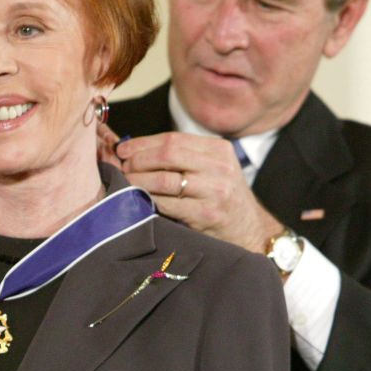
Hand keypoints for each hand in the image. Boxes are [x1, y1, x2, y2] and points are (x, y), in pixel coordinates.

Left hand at [113, 128, 283, 251]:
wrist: (249, 231)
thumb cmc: (223, 198)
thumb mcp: (214, 168)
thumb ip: (184, 157)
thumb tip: (135, 150)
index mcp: (218, 149)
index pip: (172, 139)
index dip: (142, 143)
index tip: (123, 149)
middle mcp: (219, 167)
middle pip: (166, 154)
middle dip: (137, 160)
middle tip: (121, 168)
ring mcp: (214, 191)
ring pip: (164, 180)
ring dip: (137, 181)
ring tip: (125, 184)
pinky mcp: (206, 215)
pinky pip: (167, 204)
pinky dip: (149, 200)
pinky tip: (139, 200)